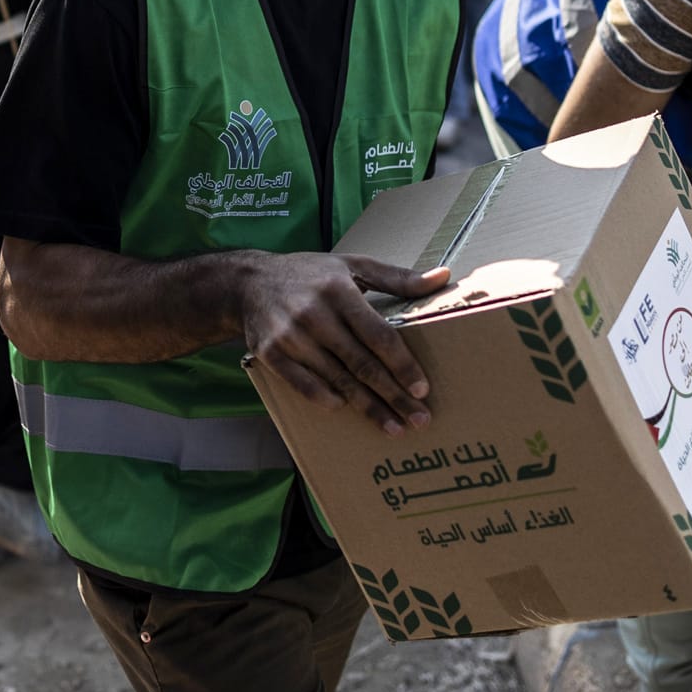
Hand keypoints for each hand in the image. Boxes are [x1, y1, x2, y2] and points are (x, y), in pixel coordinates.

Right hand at [242, 254, 447, 434]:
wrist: (248, 282)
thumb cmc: (309, 273)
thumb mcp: (353, 265)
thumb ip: (397, 277)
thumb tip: (443, 277)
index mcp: (339, 291)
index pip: (378, 335)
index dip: (402, 365)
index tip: (422, 389)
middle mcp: (314, 314)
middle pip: (361, 364)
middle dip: (393, 396)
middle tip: (419, 420)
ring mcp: (290, 335)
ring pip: (336, 379)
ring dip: (366, 406)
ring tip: (392, 427)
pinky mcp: (270, 353)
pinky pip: (302, 384)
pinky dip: (324, 398)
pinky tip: (345, 409)